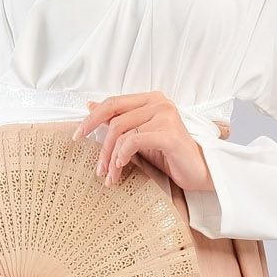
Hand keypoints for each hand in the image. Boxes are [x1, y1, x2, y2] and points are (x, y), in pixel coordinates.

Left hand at [71, 92, 215, 193]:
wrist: (199, 171)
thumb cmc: (170, 155)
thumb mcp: (139, 136)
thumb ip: (119, 120)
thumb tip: (90, 105)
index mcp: (150, 99)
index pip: (112, 103)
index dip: (91, 119)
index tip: (77, 136)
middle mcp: (159, 102)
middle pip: (114, 119)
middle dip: (102, 147)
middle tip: (98, 169)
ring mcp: (166, 116)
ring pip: (122, 133)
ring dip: (111, 159)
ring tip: (111, 177)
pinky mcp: (169, 134)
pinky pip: (134, 141)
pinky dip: (123, 156)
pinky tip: (121, 168)